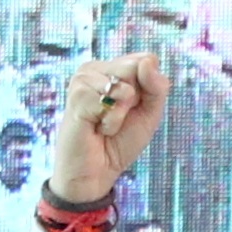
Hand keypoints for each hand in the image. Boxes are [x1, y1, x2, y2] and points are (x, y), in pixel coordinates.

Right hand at [46, 53, 168, 209]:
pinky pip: (110, 102)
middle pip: (135, 66)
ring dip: (121, 114)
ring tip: (104, 124)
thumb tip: (146, 61)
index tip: (133, 107)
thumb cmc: (120, 142)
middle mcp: (96, 68)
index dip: (149, 87)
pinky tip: (95, 128)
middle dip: (135, 100)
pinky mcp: (76, 94)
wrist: (96, 172)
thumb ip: (156, 86)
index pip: (146, 59)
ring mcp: (83, 79)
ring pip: (124, 86)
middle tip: (116, 117)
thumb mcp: (149, 113)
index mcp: (114, 68)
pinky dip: (110, 122)